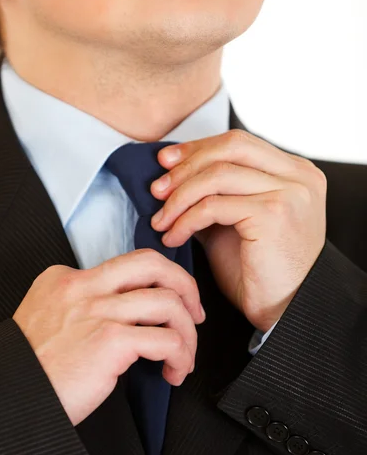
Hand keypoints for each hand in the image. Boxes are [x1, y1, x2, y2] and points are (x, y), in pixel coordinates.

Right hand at [12, 249, 204, 425]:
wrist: (11, 396)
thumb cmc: (33, 367)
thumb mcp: (49, 318)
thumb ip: (82, 306)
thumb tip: (126, 315)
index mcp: (68, 279)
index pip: (129, 265)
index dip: (158, 283)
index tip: (170, 305)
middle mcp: (83, 287)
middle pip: (153, 264)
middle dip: (186, 285)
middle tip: (194, 312)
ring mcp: (97, 310)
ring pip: (168, 302)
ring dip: (188, 331)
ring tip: (184, 355)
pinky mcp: (110, 341)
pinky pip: (167, 339)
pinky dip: (181, 356)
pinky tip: (174, 371)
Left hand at [150, 129, 326, 332]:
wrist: (284, 311)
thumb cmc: (261, 272)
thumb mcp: (235, 223)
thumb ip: (215, 194)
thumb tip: (172, 177)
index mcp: (294, 172)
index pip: (239, 143)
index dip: (198, 148)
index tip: (166, 163)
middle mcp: (298, 176)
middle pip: (229, 148)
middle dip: (186, 166)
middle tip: (157, 190)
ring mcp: (289, 192)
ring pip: (218, 175)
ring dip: (180, 197)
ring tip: (161, 220)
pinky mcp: (273, 213)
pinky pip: (214, 205)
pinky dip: (186, 219)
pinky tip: (172, 236)